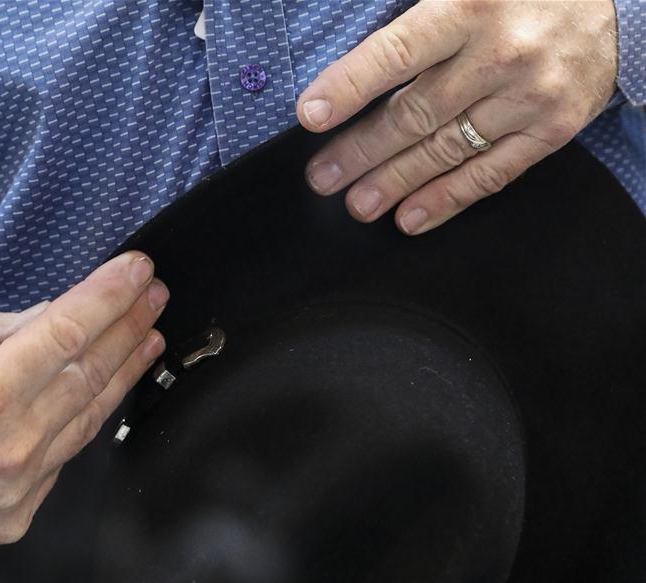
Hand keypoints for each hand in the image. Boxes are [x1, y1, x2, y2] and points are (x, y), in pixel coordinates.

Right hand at [0, 251, 167, 547]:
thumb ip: (4, 331)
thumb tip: (60, 313)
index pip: (69, 332)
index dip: (111, 296)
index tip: (139, 269)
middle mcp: (10, 446)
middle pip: (92, 373)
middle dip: (130, 326)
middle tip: (154, 295)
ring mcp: (18, 488)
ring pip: (90, 418)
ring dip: (125, 373)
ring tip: (149, 338)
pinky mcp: (17, 515)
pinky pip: (65, 457)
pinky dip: (84, 419)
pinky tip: (103, 391)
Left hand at [298, 0, 618, 233]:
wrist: (616, 1)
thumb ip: (414, 21)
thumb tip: (352, 70)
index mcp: (470, 5)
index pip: (397, 53)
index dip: (350, 86)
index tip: (311, 116)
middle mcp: (501, 53)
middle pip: (416, 112)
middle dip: (361, 150)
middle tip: (322, 178)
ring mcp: (531, 96)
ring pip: (447, 150)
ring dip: (394, 182)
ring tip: (357, 204)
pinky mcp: (553, 130)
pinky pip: (492, 174)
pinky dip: (447, 199)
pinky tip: (410, 217)